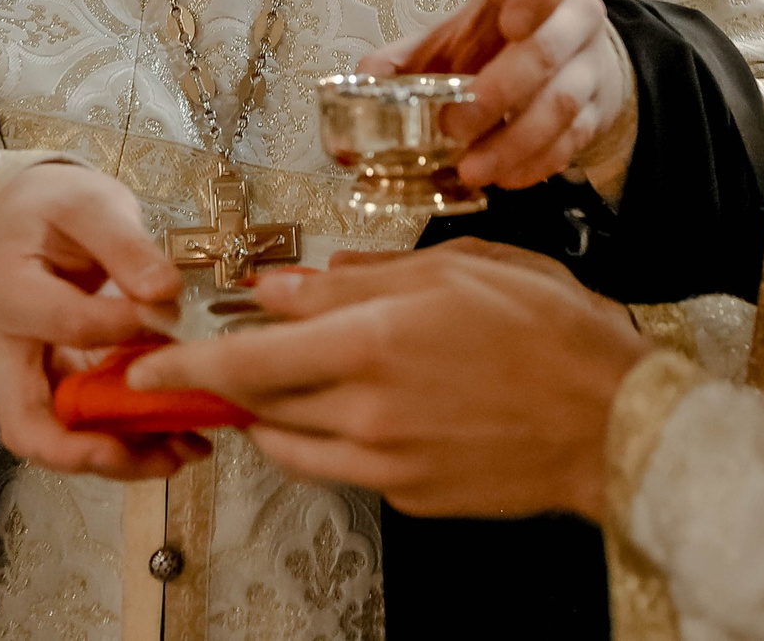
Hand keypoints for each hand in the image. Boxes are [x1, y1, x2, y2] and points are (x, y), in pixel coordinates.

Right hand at [0, 162, 202, 480]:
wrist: (28, 213)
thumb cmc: (54, 205)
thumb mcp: (89, 204)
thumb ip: (125, 245)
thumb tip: (164, 293)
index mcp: (6, 293)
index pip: (66, 324)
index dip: (122, 327)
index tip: (170, 315)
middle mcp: (5, 348)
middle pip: (29, 426)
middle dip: (92, 452)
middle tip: (160, 453)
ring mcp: (27, 372)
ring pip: (57, 438)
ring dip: (119, 455)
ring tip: (184, 452)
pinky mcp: (55, 382)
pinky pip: (82, 425)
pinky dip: (126, 437)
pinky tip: (179, 435)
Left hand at [129, 239, 649, 519]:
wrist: (617, 421)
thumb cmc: (551, 332)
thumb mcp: (457, 268)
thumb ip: (363, 279)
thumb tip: (290, 285)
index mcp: (374, 344)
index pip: (246, 362)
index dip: (186, 363)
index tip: (146, 363)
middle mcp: (369, 412)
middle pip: (260, 406)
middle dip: (232, 382)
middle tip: (220, 360)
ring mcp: (388, 464)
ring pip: (292, 444)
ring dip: (276, 413)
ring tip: (295, 381)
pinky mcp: (409, 495)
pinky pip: (344, 467)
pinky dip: (333, 437)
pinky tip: (367, 406)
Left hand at [374, 0, 635, 195]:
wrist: (566, 56)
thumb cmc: (500, 38)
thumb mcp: (461, 30)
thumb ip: (411, 54)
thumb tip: (364, 80)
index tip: (509, 24)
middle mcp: (577, 18)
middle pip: (550, 50)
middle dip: (501, 91)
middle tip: (455, 127)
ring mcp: (592, 65)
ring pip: (563, 103)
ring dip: (515, 142)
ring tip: (472, 169)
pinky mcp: (599, 110)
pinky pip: (574, 139)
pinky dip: (537, 163)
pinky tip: (504, 178)